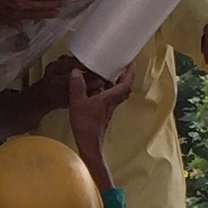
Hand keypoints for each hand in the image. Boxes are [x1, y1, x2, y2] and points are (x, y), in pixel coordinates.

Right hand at [67, 66, 130, 193]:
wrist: (89, 145)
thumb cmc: (86, 126)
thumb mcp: (78, 103)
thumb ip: (77, 86)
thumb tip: (76, 73)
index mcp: (110, 98)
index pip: (126, 83)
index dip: (130, 72)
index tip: (130, 62)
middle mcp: (112, 103)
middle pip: (124, 87)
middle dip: (124, 76)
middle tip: (120, 67)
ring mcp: (108, 109)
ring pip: (116, 93)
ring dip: (114, 83)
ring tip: (106, 74)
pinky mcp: (103, 114)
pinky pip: (108, 99)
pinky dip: (105, 91)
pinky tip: (95, 89)